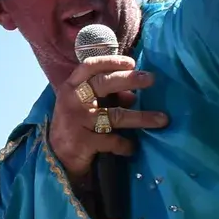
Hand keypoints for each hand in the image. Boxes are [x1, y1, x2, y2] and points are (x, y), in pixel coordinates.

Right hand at [47, 49, 166, 182]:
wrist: (56, 156)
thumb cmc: (75, 124)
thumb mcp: (86, 106)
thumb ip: (107, 97)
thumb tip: (133, 96)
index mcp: (71, 87)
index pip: (89, 66)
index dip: (111, 62)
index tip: (132, 62)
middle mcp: (72, 100)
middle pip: (104, 84)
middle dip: (130, 79)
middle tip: (151, 79)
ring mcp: (77, 121)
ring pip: (115, 115)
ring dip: (142, 117)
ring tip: (163, 119)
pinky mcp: (82, 142)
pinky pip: (111, 141)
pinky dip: (125, 145)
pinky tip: (132, 147)